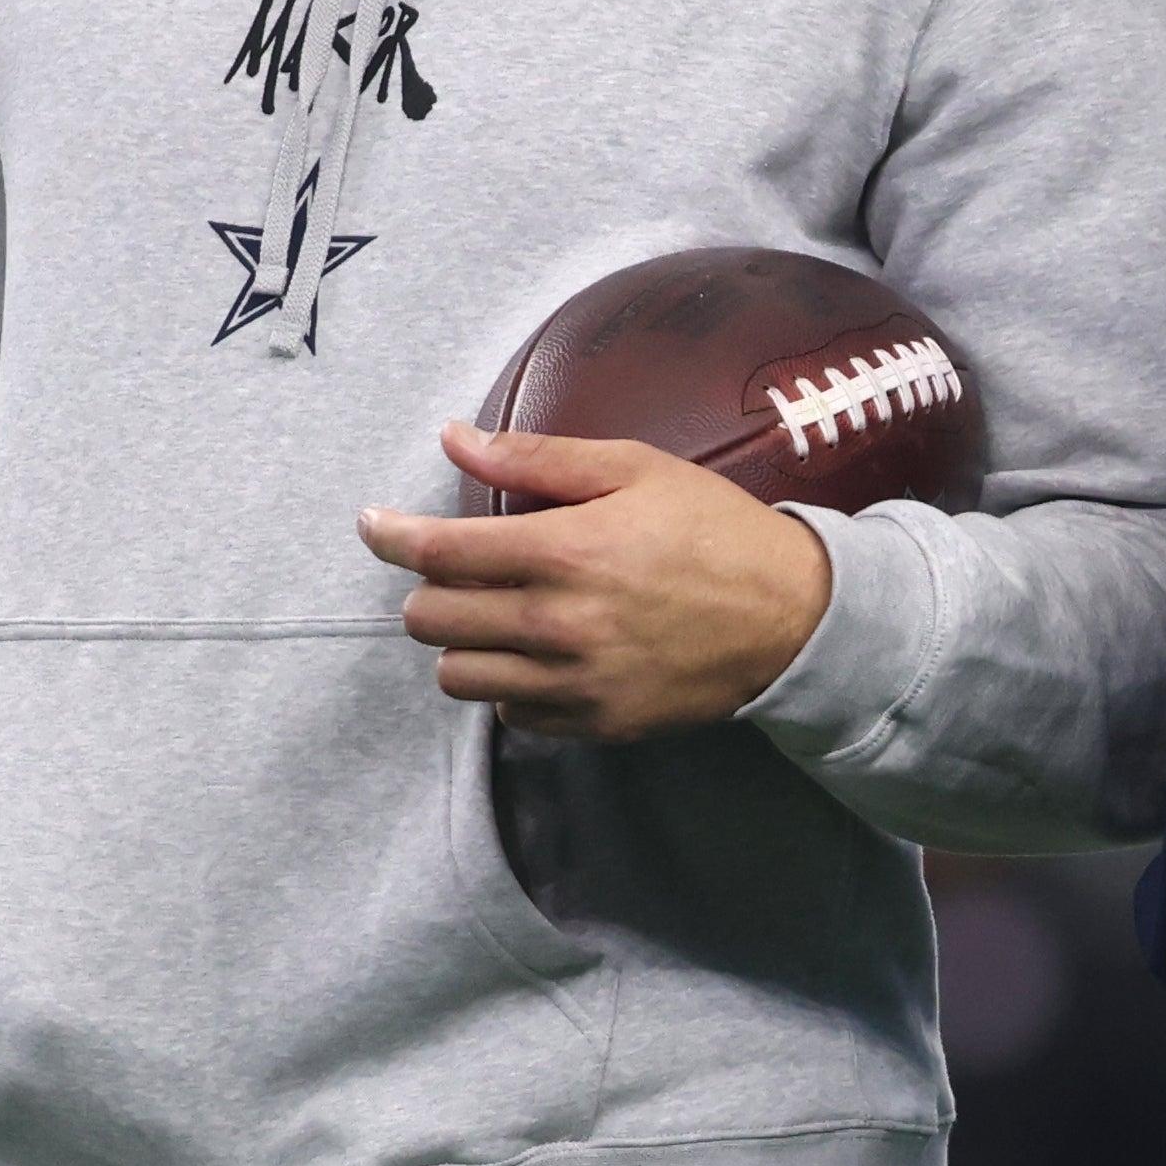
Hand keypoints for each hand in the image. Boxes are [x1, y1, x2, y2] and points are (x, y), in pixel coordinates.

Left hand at [366, 426, 833, 741]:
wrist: (792, 618)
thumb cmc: (713, 529)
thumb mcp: (633, 469)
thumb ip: (535, 458)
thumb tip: (454, 439)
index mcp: (566, 551)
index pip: (439, 554)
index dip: (391, 537)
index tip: (373, 526)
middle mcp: (559, 625)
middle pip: (432, 619)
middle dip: (432, 588)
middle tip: (462, 568)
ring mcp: (574, 683)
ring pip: (458, 676)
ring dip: (463, 642)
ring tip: (498, 614)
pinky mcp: (593, 725)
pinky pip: (510, 713)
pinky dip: (510, 683)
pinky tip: (542, 653)